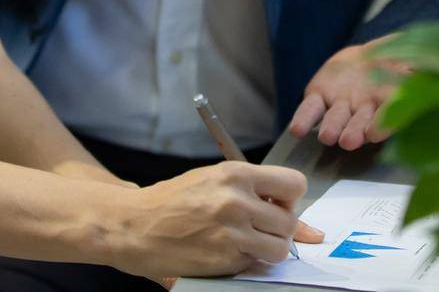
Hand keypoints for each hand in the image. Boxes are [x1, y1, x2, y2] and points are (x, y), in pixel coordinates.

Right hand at [109, 162, 322, 278]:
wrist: (132, 225)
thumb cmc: (171, 201)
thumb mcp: (212, 182)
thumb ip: (255, 194)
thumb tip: (306, 226)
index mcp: (235, 173)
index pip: (294, 184)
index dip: (289, 198)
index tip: (276, 204)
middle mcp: (236, 200)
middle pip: (290, 221)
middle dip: (279, 229)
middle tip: (257, 228)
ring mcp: (230, 232)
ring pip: (279, 249)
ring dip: (267, 250)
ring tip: (244, 243)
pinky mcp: (223, 260)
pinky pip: (254, 264)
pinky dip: (245, 262)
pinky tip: (223, 252)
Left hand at [287, 38, 410, 150]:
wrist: (372, 58)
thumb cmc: (399, 64)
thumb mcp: (415, 61)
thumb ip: (425, 69)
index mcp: (391, 102)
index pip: (388, 116)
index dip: (382, 123)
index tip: (375, 133)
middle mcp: (365, 111)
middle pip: (360, 124)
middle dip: (354, 132)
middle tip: (349, 141)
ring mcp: (342, 105)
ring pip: (336, 119)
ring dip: (332, 128)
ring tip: (328, 137)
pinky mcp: (320, 95)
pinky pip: (310, 109)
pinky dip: (303, 119)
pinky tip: (297, 130)